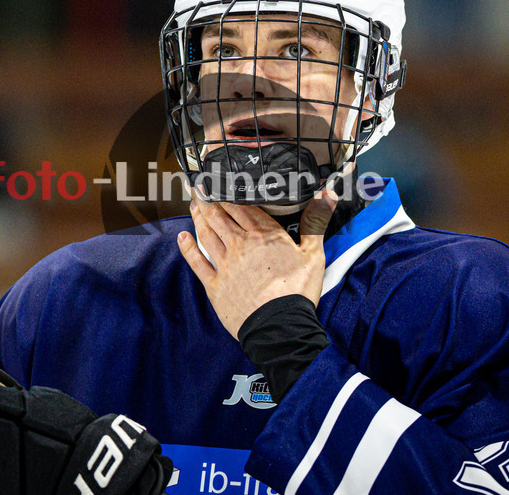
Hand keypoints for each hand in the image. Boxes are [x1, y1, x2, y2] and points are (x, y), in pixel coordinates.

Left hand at [177, 189, 336, 338]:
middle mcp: (240, 245)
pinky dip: (187, 248)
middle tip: (199, 187)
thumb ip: (316, 221)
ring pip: (207, 233)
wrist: (280, 327)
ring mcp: (225, 264)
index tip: (219, 182)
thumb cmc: (297, 291)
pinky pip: (197, 262)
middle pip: (220, 216)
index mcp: (264, 235)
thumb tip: (327, 194)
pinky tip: (182, 237)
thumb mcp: (313, 253)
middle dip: (208, 200)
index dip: (229, 193)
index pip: (242, 207)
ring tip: (193, 204)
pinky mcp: (214, 284)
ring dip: (198, 217)